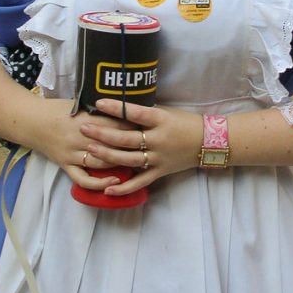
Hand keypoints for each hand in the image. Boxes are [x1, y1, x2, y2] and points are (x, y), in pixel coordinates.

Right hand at [29, 98, 138, 191]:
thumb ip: (101, 111)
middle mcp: (80, 138)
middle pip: (112, 145)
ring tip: (137, 163)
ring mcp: (72, 153)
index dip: (134, 127)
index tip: (149, 128)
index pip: (116, 124)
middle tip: (149, 147)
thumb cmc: (58, 109)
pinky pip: (84, 179)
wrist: (32, 121)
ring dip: (120, 163)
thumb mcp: (80, 105)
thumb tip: (127, 110)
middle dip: (132, 147)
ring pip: (102, 162)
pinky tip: (115, 181)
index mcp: (85, 119)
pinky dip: (100, 183)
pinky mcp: (66, 165)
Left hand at [79, 99, 201, 196]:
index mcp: (161, 121)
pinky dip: (124, 188)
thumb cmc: (184, 122)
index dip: (117, 108)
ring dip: (108, 156)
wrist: (207, 142)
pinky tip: (107, 189)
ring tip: (90, 151)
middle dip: (103, 134)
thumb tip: (119, 107)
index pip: (136, 113)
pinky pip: (140, 182)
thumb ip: (144, 113)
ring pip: (129, 159)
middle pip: (127, 139)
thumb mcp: (166, 112)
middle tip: (84, 129)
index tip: (99, 103)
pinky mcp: (160, 172)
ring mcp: (159, 158)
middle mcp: (159, 140)